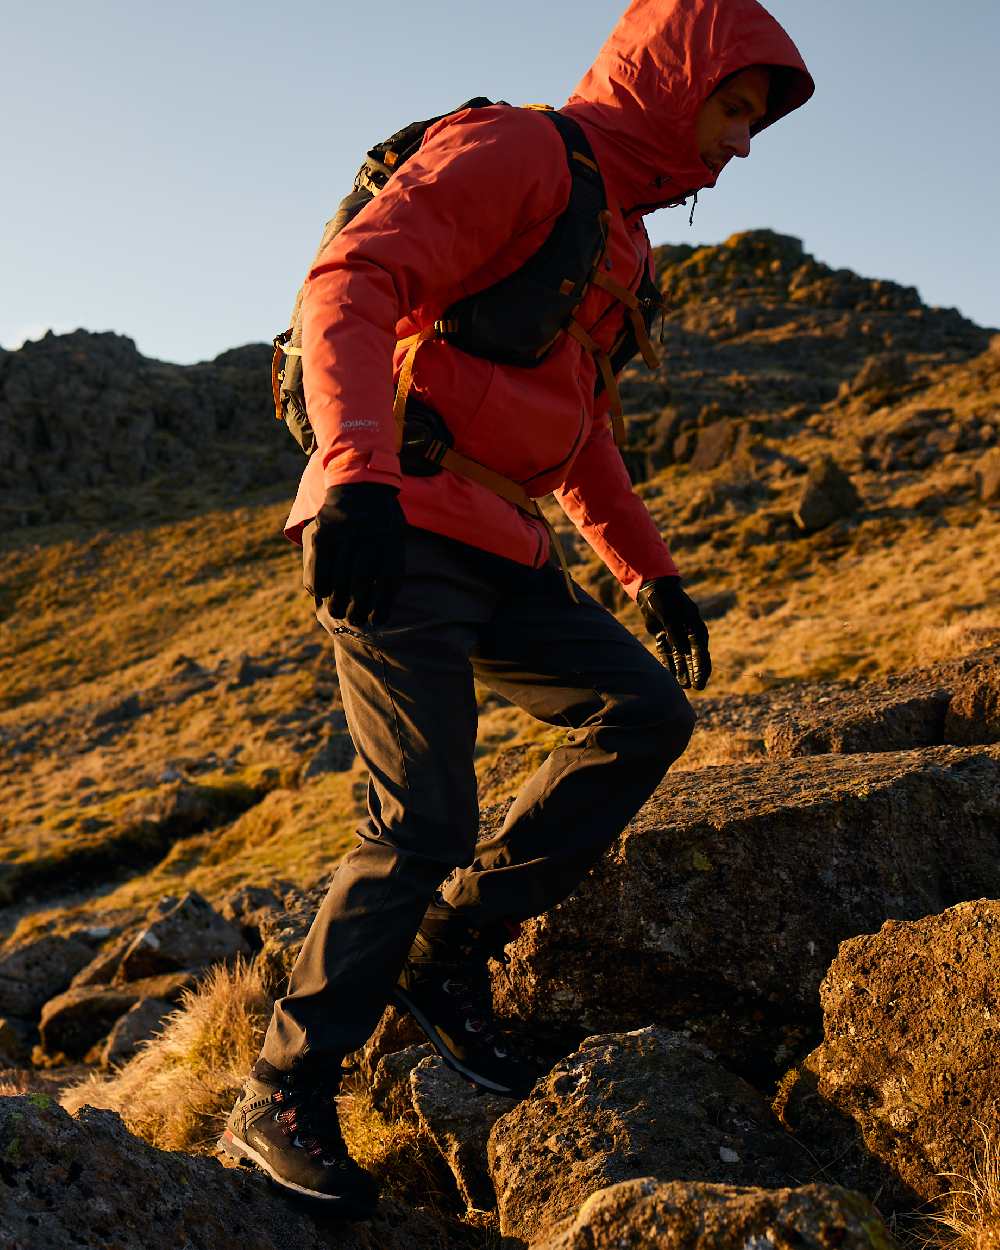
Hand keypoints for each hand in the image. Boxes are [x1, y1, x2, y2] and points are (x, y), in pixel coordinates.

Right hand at [303, 483, 405, 626]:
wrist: (360, 483)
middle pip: (362, 584)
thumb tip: (380, 606)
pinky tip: (323, 592)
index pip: (389, 580)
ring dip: (337, 603)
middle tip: (355, 621)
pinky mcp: (323, 533)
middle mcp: (368, 534)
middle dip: (357, 609)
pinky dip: (320, 585)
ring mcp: (343, 533)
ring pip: (339, 580)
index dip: (384, 606)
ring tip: (338, 612)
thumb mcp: (396, 534)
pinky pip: (319, 567)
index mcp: (392, 537)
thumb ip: (390, 565)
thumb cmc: (381, 517)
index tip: (379, 621)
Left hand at [637, 576, 711, 690]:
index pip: (701, 652)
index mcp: (695, 628)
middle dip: (694, 673)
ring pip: (680, 657)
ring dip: (682, 671)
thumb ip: (675, 634)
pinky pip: (667, 653)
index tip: (700, 682)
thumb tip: (682, 652)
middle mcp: (688, 633)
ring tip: (683, 686)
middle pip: (693, 657)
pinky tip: (670, 676)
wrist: (652, 589)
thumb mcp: (670, 616)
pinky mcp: (664, 635)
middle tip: (697, 688)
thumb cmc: (665, 600)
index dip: (701, 669)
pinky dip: (668, 663)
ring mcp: (676, 635)